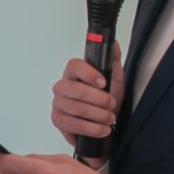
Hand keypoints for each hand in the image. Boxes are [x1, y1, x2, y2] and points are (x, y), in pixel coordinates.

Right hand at [50, 47, 122, 161]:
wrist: (106, 122)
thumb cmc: (107, 98)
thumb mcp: (115, 78)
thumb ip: (112, 59)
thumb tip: (112, 44)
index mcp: (74, 73)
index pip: (74, 66)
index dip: (88, 74)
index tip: (103, 83)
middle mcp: (62, 86)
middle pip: (75, 90)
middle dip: (98, 99)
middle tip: (111, 104)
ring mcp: (58, 103)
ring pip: (76, 108)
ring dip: (97, 115)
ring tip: (110, 118)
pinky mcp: (58, 120)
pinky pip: (72, 124)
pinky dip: (90, 128)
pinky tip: (102, 129)